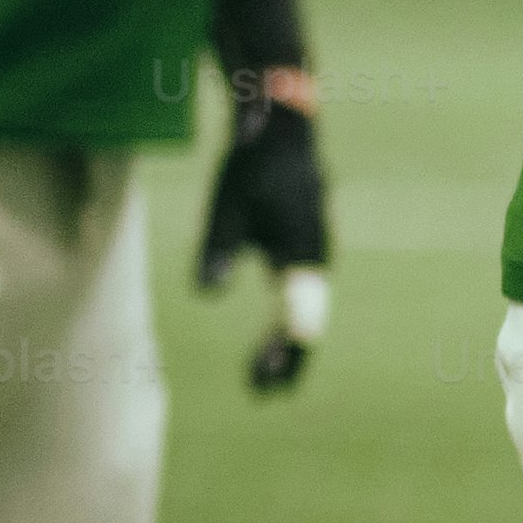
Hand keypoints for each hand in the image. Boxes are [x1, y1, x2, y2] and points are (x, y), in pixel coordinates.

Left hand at [197, 73, 331, 396]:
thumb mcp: (228, 206)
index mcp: (301, 252)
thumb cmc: (253, 167)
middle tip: (263, 392)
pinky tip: (271, 340)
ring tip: (264, 378)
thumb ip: (219, 249)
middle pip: (307, 320)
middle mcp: (315, 259)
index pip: (299, 311)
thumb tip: (207, 292)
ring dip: (287, 344)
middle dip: (287, 358)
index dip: (287, 348)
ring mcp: (313, 255)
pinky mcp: (305, 249)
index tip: (273, 379)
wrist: (283, 130)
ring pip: (306, 310)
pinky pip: (302, 296)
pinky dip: (289, 322)